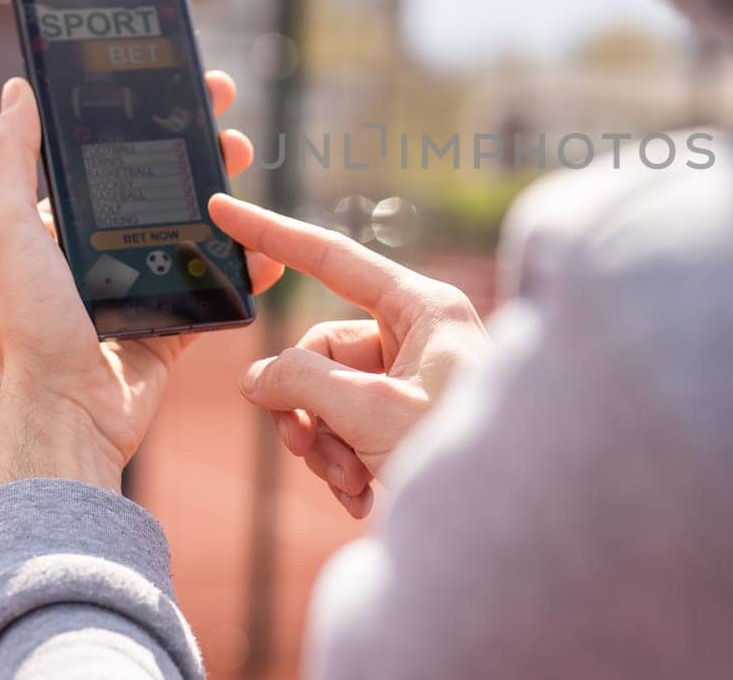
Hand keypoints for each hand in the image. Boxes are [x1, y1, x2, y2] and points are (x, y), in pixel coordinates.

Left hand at [0, 72, 284, 496]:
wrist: (66, 413)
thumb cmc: (27, 324)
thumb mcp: (4, 229)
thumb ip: (9, 159)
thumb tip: (17, 91)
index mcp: (60, 224)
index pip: (109, 157)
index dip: (146, 119)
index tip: (183, 91)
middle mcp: (99, 252)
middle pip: (162, 187)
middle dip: (199, 152)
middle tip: (229, 131)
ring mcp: (140, 288)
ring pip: (196, 232)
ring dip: (228, 202)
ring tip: (248, 176)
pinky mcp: (173, 326)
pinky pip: (218, 289)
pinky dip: (247, 269)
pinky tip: (267, 250)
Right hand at [207, 195, 491, 518]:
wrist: (507, 524)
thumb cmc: (461, 456)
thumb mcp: (370, 413)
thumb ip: (301, 382)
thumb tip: (259, 379)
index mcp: (423, 309)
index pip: (332, 257)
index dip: (273, 233)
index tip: (225, 208)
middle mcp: (419, 335)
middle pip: (320, 348)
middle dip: (308, 407)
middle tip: (308, 448)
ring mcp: (413, 377)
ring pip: (328, 394)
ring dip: (325, 445)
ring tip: (351, 483)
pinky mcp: (407, 417)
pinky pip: (349, 425)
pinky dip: (344, 463)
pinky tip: (363, 498)